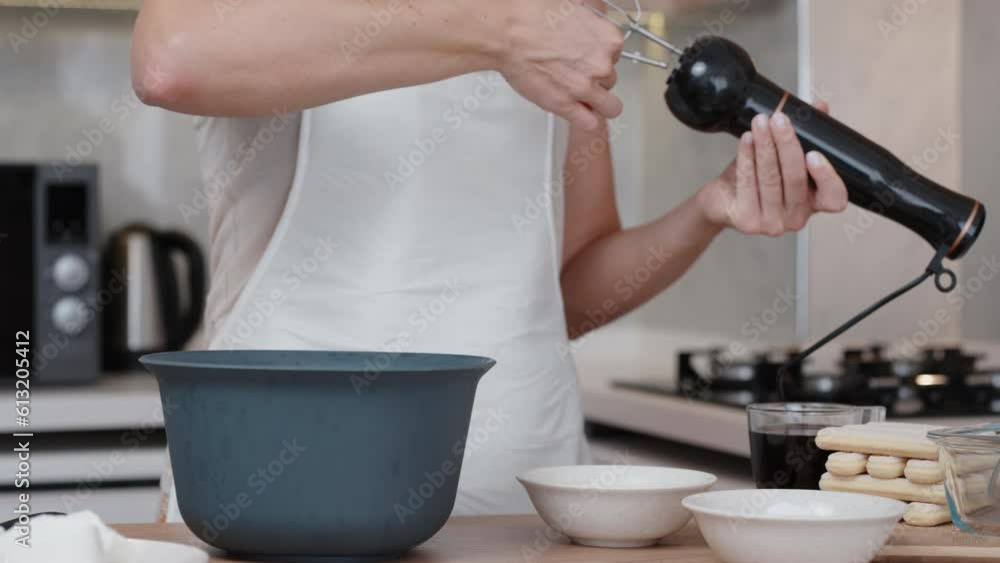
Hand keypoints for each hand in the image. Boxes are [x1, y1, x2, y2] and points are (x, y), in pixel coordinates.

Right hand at [496, 0, 623, 130]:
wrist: (508, 32)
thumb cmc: (531, 15)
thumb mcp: (574, 6)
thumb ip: (590, 20)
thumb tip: (591, 23)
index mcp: (608, 39)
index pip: (616, 56)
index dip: (600, 58)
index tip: (588, 58)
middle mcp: (601, 64)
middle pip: (610, 79)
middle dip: (596, 79)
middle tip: (576, 74)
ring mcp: (585, 88)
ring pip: (609, 106)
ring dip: (598, 104)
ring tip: (583, 99)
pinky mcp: (566, 106)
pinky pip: (590, 124)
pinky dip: (586, 121)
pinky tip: (579, 114)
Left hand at [697, 102, 848, 235]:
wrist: (721, 200)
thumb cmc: (757, 178)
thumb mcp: (783, 156)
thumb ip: (806, 134)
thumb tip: (820, 106)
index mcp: (814, 203)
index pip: (834, 198)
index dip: (827, 177)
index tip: (814, 153)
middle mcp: (796, 218)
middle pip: (795, 180)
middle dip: (787, 144)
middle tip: (779, 119)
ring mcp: (772, 223)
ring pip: (770, 179)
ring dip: (765, 146)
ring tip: (760, 122)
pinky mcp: (747, 221)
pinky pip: (748, 183)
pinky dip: (746, 156)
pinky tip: (746, 138)